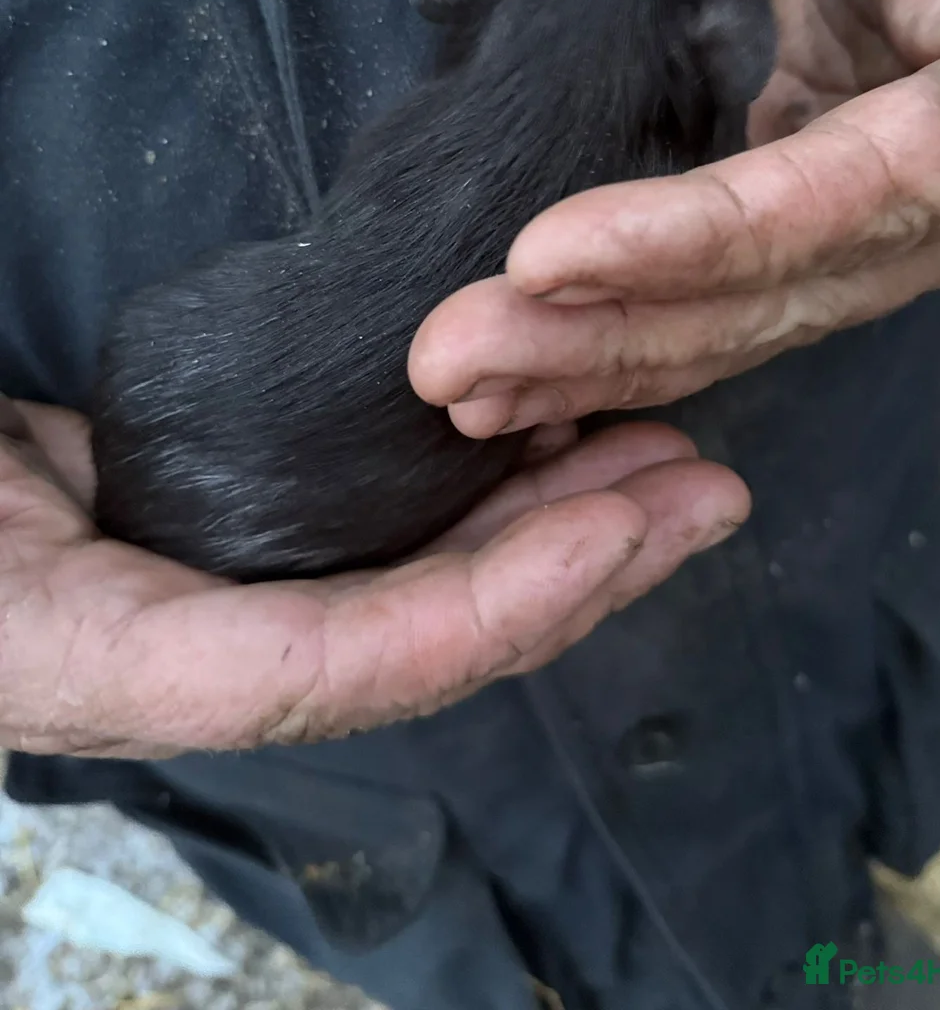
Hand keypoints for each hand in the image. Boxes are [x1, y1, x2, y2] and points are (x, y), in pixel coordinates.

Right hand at [0, 397, 746, 758]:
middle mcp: (202, 652)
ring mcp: (231, 590)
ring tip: (668, 457)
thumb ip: (73, 615)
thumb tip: (206, 588)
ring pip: (426, 575)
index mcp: (119, 668)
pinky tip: (555, 435)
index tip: (615, 531)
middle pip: (424, 631)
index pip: (342, 664)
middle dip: (577, 566)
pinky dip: (480, 488)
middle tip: (702, 490)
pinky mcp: (247, 531)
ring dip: (556, 518)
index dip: (487, 608)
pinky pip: (390, 526)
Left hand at [408, 0, 939, 433]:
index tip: (539, 259)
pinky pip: (691, 284)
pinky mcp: (780, 205)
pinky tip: (522, 361)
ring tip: (457, 387)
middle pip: (737, 304)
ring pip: (703, 318)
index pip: (806, 218)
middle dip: (588, 337)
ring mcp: (836, 230)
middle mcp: (902, 227)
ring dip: (576, 355)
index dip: (677, 245)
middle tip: (444, 365)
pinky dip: (606, 322)